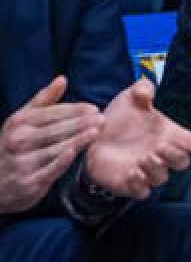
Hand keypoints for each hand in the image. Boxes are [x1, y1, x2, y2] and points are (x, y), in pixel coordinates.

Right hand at [0, 77, 103, 213]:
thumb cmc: (17, 145)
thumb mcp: (24, 121)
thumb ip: (44, 100)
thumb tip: (62, 79)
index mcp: (19, 123)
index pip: (50, 113)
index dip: (73, 110)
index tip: (94, 108)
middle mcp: (18, 141)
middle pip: (54, 130)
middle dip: (79, 123)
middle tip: (101, 118)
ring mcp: (22, 163)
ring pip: (54, 149)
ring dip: (76, 140)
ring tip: (96, 132)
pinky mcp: (29, 182)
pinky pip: (48, 170)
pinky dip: (60, 162)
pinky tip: (74, 153)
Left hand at [85, 78, 190, 198]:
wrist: (93, 137)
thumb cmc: (120, 117)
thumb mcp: (129, 98)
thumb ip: (140, 89)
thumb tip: (145, 91)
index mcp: (169, 135)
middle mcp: (161, 155)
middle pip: (181, 162)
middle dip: (175, 156)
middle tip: (161, 147)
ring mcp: (146, 171)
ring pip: (161, 178)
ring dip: (156, 170)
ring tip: (144, 158)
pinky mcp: (129, 184)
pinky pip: (141, 192)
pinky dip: (139, 185)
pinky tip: (131, 172)